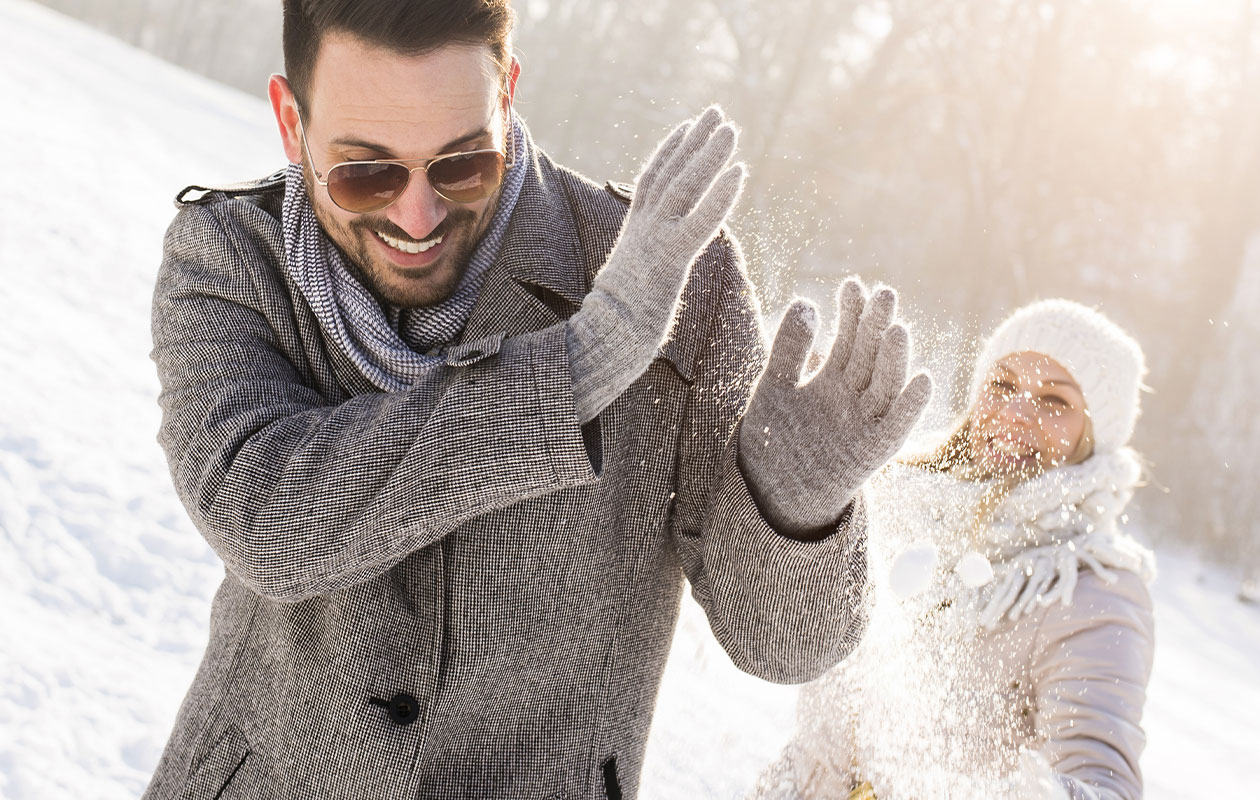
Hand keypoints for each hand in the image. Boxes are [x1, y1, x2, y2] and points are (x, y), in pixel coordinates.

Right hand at [566, 107, 745, 423]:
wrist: (604, 338)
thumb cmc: (615, 318)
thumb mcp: (629, 278)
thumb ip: (643, 259)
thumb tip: (648, 260)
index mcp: (634, 229)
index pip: (652, 178)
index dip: (671, 149)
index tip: (689, 126)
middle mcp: (643, 227)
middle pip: (671, 172)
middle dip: (696, 141)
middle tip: (718, 113)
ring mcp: (655, 241)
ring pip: (685, 187)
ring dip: (710, 155)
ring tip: (731, 130)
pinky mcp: (670, 260)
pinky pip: (701, 221)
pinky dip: (721, 195)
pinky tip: (741, 173)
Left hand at [739, 278, 931, 536]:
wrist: (770, 493)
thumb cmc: (773, 440)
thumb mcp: (773, 387)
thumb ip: (789, 349)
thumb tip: (806, 302)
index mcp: (831, 380)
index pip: (847, 339)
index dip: (852, 313)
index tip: (853, 284)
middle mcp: (854, 397)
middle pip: (870, 356)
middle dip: (876, 326)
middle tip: (884, 293)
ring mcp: (866, 423)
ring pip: (886, 385)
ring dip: (895, 359)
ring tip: (897, 329)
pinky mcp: (874, 451)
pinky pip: (896, 427)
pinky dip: (911, 406)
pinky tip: (923, 378)